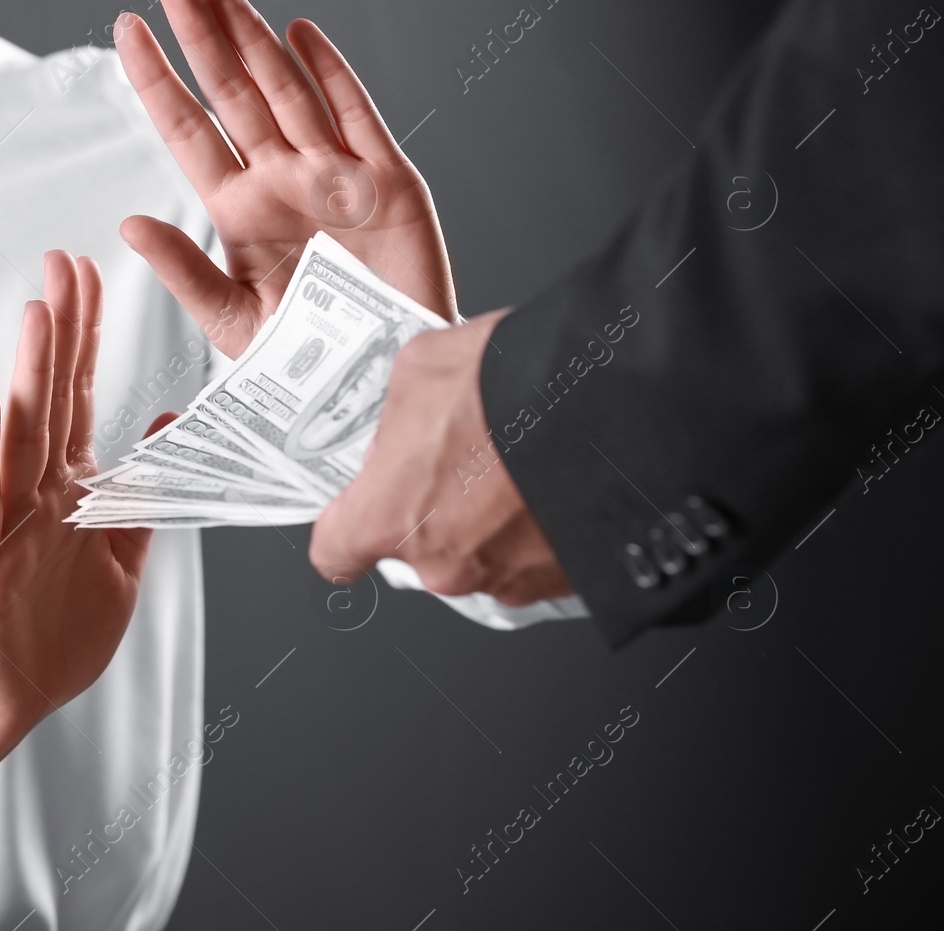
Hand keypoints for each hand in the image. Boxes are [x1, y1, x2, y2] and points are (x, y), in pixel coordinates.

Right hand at [0, 252, 167, 795]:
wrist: (10, 697)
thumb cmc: (59, 629)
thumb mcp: (122, 557)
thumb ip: (143, 494)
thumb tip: (174, 424)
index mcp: (71, 489)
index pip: (81, 397)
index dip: (88, 337)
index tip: (91, 274)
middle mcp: (38, 492)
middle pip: (53, 397)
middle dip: (62, 330)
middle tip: (64, 260)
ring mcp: (9, 521)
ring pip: (22, 435)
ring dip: (29, 373)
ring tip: (36, 311)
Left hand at [115, 0, 456, 357]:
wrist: (385, 389)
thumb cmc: (309, 368)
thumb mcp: (235, 325)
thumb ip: (186, 273)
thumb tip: (130, 224)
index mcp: (239, 214)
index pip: (187, 132)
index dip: (156, 80)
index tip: (126, 29)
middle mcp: (282, 184)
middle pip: (233, 96)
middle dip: (201, 39)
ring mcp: (334, 177)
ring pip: (287, 92)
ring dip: (254, 40)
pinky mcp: (388, 183)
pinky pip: (356, 115)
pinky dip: (331, 73)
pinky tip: (298, 32)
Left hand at [308, 311, 572, 606]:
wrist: (616, 403)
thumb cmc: (514, 384)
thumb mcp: (423, 368)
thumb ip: (398, 412)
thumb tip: (407, 426)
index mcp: (389, 516)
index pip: (337, 551)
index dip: (346, 530)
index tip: (356, 513)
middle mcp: (442, 564)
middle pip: (417, 547)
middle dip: (434, 506)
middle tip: (463, 456)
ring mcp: (505, 580)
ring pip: (479, 552)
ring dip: (491, 518)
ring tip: (515, 462)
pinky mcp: (562, 585)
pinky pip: (535, 558)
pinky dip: (539, 528)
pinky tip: (550, 480)